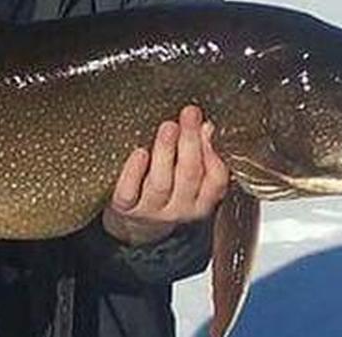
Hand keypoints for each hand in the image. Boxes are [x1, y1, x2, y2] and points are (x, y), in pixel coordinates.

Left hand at [102, 105, 229, 245]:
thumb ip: (200, 154)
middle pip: (188, 176)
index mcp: (200, 202)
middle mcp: (179, 209)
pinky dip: (133, 173)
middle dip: (190, 142)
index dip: (212, 153)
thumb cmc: (165, 193)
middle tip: (188, 115)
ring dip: (165, 152)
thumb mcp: (187, 179)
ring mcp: (151, 211)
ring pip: (160, 183)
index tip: (206, 126)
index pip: (216, 180)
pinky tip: (139, 153)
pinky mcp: (125, 209)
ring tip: (168, 128)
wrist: (134, 226)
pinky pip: (129, 193)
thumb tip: (206, 126)